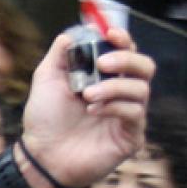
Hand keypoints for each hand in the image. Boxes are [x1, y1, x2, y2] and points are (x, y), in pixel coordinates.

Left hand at [18, 28, 153, 187]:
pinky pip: (136, 113)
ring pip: (141, 90)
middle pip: (145, 67)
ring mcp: (128, 116)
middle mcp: (120, 94)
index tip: (110, 32)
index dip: (123, 39)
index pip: (126, 52)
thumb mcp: (47, 79)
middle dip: (127, 59)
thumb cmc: (45, 119)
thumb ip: (60, 54)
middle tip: (102, 63)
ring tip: (87, 95)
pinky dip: (114, 107)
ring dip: (113, 87)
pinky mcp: (131, 137)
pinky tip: (93, 111)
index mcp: (104, 78)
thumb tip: (70, 34)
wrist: (41, 154)